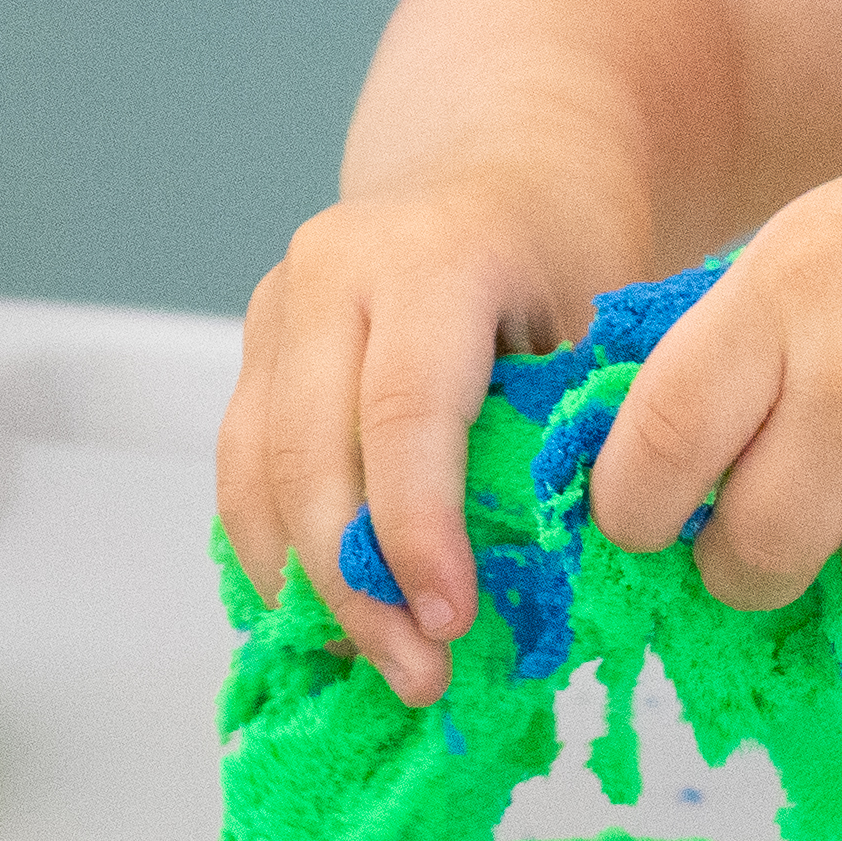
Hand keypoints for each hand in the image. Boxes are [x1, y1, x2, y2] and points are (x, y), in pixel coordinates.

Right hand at [216, 171, 617, 706]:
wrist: (503, 167)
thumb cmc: (564, 251)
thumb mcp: (599, 321)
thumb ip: (565, 430)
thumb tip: (542, 580)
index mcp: (431, 253)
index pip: (403, 409)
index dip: (416, 527)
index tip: (449, 621)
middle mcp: (329, 272)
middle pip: (309, 452)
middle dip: (355, 582)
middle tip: (417, 674)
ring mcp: (275, 312)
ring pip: (255, 473)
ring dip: (307, 586)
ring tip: (378, 663)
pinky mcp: (252, 356)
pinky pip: (242, 474)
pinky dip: (278, 556)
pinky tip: (330, 621)